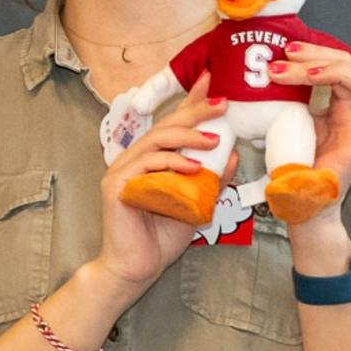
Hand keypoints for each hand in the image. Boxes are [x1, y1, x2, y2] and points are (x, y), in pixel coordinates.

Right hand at [94, 74, 234, 292]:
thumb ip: (212, 182)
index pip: (173, 125)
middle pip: (165, 126)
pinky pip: (146, 166)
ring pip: (156, 141)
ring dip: (187, 136)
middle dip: (194, 111)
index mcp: (151, 160)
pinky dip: (171, 164)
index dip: (191, 102)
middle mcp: (134, 159)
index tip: (212, 82)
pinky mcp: (116, 186)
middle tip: (222, 103)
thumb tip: (235, 155)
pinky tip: (193, 167)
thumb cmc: (161, 238)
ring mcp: (122, 170)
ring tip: (214, 139)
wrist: (136, 269)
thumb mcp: (196, 204)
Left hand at [271, 44, 350, 194]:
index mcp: (340, 102)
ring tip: (301, 71)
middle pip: (348, 66)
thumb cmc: (299, 163)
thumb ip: (294, 96)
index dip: (314, 53)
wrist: (302, 198)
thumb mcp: (293, 119)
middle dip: (316, 57)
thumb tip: (274, 67)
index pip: (335, 64)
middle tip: (287, 56)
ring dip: (331, 70)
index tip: (287, 51)